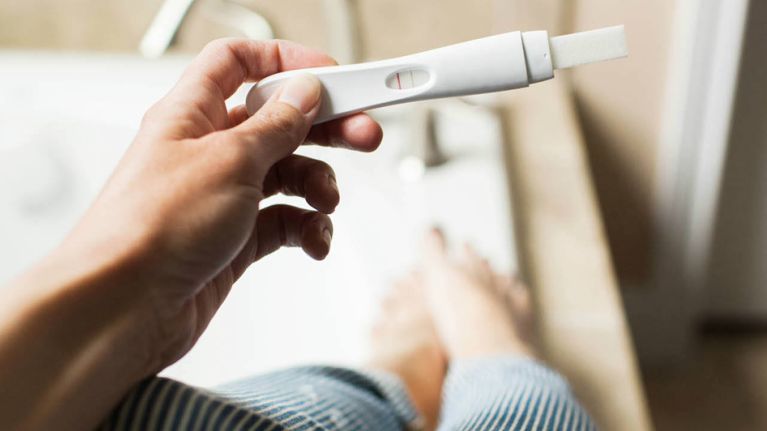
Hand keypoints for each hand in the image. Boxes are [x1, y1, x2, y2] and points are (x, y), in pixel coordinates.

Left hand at [62, 39, 382, 369]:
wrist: (124, 308)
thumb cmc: (151, 228)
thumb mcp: (229, 159)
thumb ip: (275, 124)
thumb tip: (304, 93)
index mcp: (192, 115)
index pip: (239, 63)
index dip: (285, 62)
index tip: (330, 76)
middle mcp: (208, 152)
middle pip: (278, 121)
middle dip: (325, 127)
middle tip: (364, 133)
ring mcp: (223, 197)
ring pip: (287, 175)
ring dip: (317, 185)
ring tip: (325, 200)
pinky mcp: (235, 239)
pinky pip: (284, 221)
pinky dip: (306, 228)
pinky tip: (313, 240)